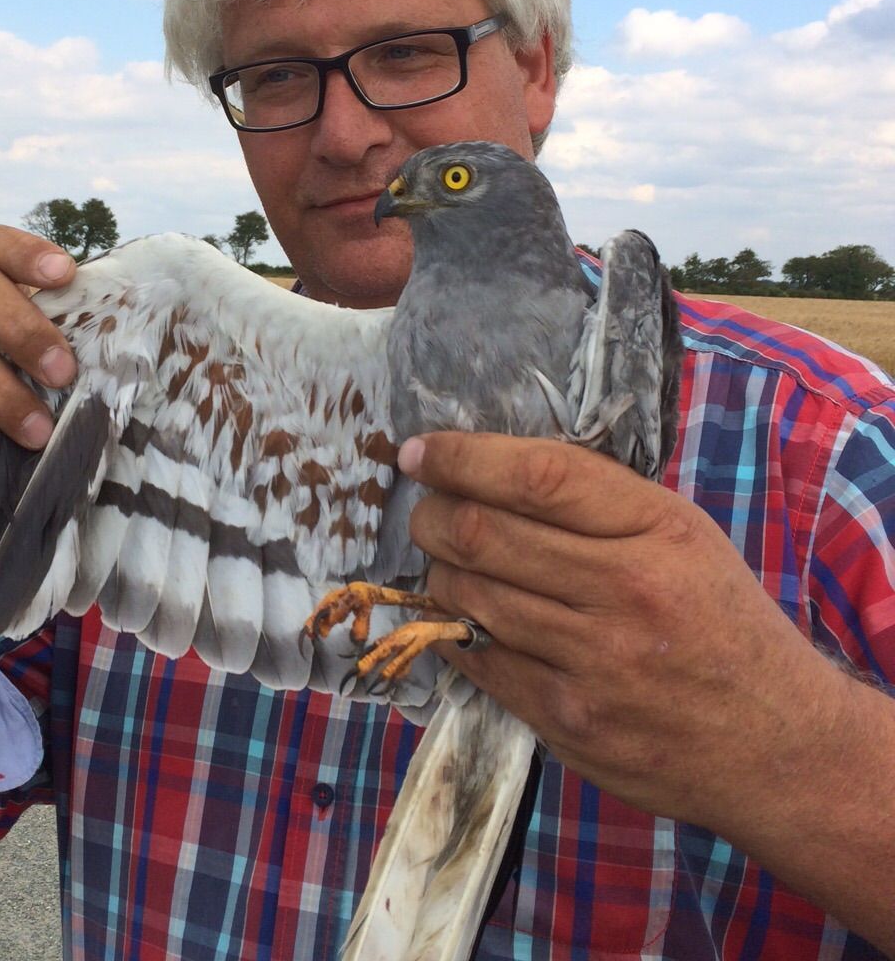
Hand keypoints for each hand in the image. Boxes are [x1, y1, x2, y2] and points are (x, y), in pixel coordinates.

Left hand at [398, 431, 848, 835]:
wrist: (777, 744)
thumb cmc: (719, 619)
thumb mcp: (681, 535)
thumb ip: (596, 500)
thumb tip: (486, 467)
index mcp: (658, 529)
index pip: (535, 476)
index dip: (460, 457)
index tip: (418, 452)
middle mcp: (625, 591)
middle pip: (483, 534)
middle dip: (430, 515)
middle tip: (423, 511)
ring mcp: (594, 662)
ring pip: (468, 596)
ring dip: (437, 571)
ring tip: (444, 562)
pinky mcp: (569, 720)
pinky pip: (478, 660)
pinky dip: (452, 629)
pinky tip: (458, 616)